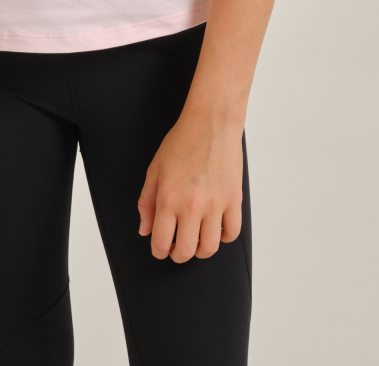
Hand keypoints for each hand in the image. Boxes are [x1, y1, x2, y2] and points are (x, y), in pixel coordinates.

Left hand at [137, 107, 243, 262]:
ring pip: (209, 248)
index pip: (161, 241)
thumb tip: (145, 230)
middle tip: (176, 248)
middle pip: (186, 251)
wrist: (210, 123)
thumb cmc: (181, 142)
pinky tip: (215, 228)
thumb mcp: (155, 169)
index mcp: (169, 199)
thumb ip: (147, 202)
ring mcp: (215, 204)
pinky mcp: (234, 200)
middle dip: (178, 255)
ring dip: (200, 250)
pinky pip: (231, 233)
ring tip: (196, 241)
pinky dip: (223, 237)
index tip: (160, 249)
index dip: (158, 251)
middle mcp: (192, 206)